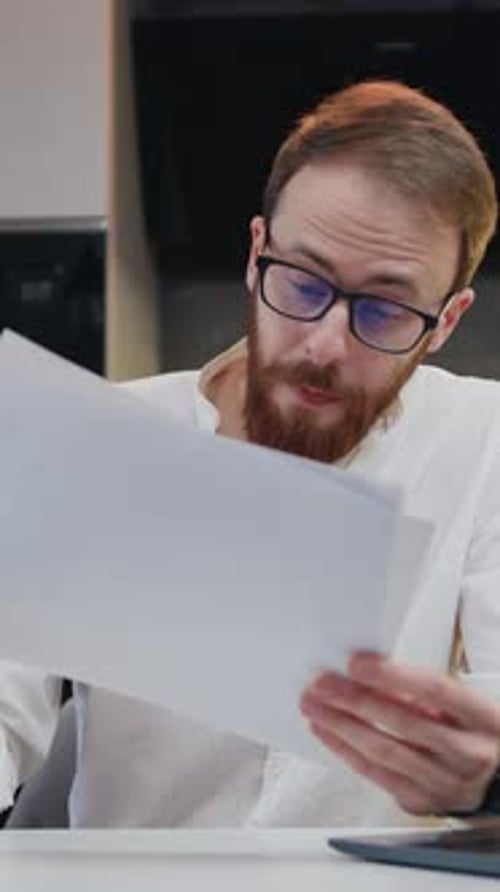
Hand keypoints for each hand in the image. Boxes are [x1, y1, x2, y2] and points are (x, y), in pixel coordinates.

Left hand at [300, 652, 499, 815]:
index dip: (393, 676)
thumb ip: (422, 689)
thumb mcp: (461, 702)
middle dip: (355, 700)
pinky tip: (326, 731)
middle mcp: (469, 755)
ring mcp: (446, 785)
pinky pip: (375, 775)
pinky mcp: (421, 803)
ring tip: (314, 704)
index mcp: (483, 718)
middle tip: (322, 682)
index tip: (356, 662)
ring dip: (341, 725)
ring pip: (384, 752)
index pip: (435, 691)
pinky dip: (345, 750)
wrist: (495, 777)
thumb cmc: (470, 729)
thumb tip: (367, 672)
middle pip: (403, 723)